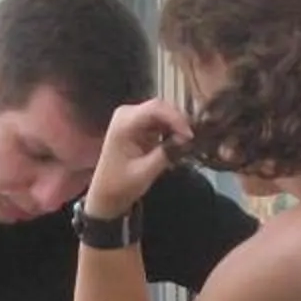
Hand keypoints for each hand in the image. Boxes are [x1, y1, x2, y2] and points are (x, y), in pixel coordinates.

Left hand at [84, 98, 194, 221]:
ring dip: (177, 126)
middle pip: (161, 107)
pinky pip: (161, 121)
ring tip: (188, 142)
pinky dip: (172, 130)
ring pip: (164, 113)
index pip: (155, 108)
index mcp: (124, 122)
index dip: (176, 118)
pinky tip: (179, 143)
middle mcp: (128, 114)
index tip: (190, 135)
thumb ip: (167, 153)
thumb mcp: (145, 172)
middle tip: (193, 140)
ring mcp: (133, 118)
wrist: (106, 193)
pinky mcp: (140, 125)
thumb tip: (188, 139)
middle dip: (179, 121)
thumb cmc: (121, 185)